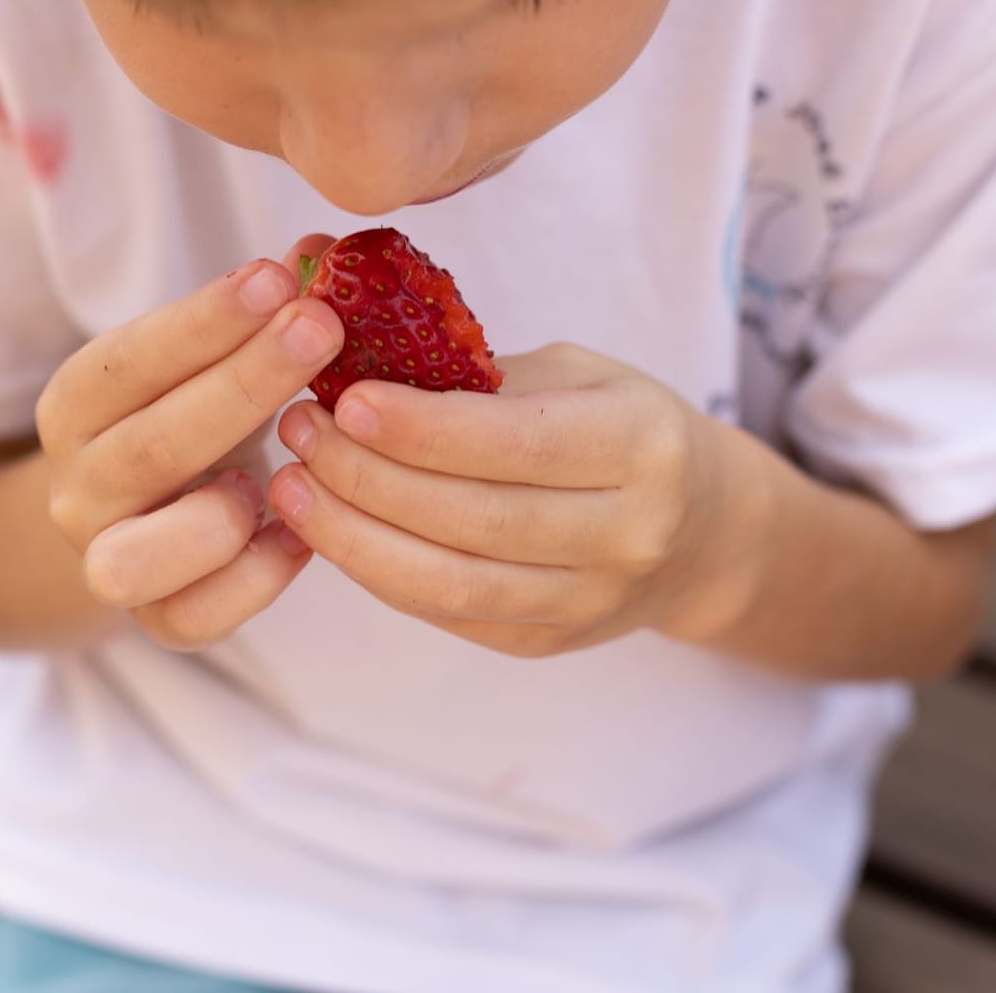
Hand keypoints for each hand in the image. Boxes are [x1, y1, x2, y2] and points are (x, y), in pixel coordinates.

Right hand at [36, 236, 344, 648]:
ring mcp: (108, 561)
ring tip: (282, 471)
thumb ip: (261, 309)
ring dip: (218, 515)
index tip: (278, 275)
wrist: (138, 519)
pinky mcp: (158, 621)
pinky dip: (256, 578)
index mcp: (77, 405)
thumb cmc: (195, 413)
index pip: (127, 359)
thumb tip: (326, 248)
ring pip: (135, 559)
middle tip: (322, 328)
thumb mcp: (211, 357)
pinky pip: (196, 618)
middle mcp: (77, 487)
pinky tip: (303, 531)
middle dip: (243, 383)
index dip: (204, 320)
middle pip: (151, 446)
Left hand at [270, 343, 757, 657]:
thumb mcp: (580, 375)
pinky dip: (376, 569)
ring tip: (293, 485)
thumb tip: (358, 353)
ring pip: (450, 581)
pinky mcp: (544, 643)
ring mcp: (587, 601)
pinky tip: (330, 527)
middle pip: (474, 518)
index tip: (347, 398)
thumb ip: (483, 377)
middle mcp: (625, 534)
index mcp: (641, 447)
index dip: (425, 428)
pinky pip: (443, 613)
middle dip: (370, 476)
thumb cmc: (623, 428)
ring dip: (354, 535)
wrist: (702, 533)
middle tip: (299, 432)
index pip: (519, 445)